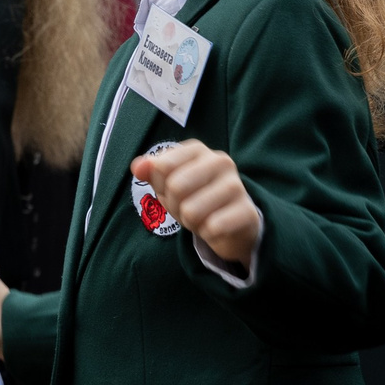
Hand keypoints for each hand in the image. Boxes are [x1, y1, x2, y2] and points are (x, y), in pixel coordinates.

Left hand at [132, 139, 261, 264]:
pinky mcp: (247, 211)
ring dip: (191, 222)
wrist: (233, 223)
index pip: (161, 166)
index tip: (172, 190)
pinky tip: (216, 228)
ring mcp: (236, 185)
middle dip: (175, 206)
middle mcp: (220, 161)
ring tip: (202, 217)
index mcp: (198, 150)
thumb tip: (138, 167)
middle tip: (187, 209)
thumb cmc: (196, 198)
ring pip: (191, 211)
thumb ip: (151, 172)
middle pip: (176, 187)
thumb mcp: (169, 184)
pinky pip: (212, 227)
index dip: (160, 186)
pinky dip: (207, 233)